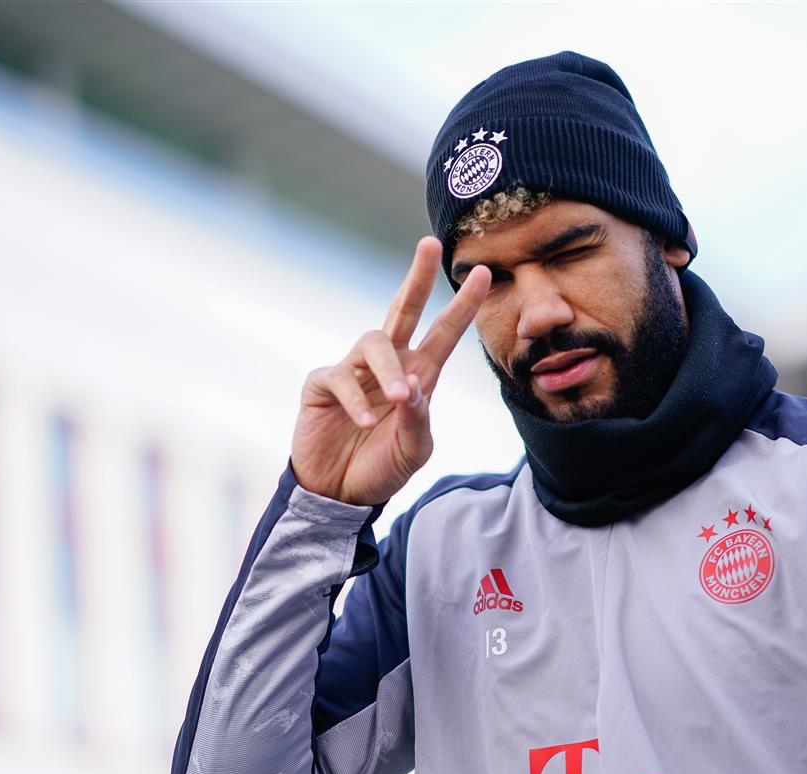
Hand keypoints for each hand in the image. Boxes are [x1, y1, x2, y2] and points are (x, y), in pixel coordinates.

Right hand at [290, 237, 490, 505]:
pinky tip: (366, 421)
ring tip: (397, 399)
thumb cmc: (382, 468)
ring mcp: (354, 372)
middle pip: (403, 310)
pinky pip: (340, 377)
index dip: (462, 305)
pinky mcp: (323, 385)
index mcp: (418, 376)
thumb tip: (411, 385)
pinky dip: (356, 399)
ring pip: (374, 341)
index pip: (444, 333)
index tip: (482, 273)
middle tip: (430, 245)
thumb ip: (419, 420)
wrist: (340, 494)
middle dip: (418, 278)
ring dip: (388, 368)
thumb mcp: (414, 451)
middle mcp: (388, 366)